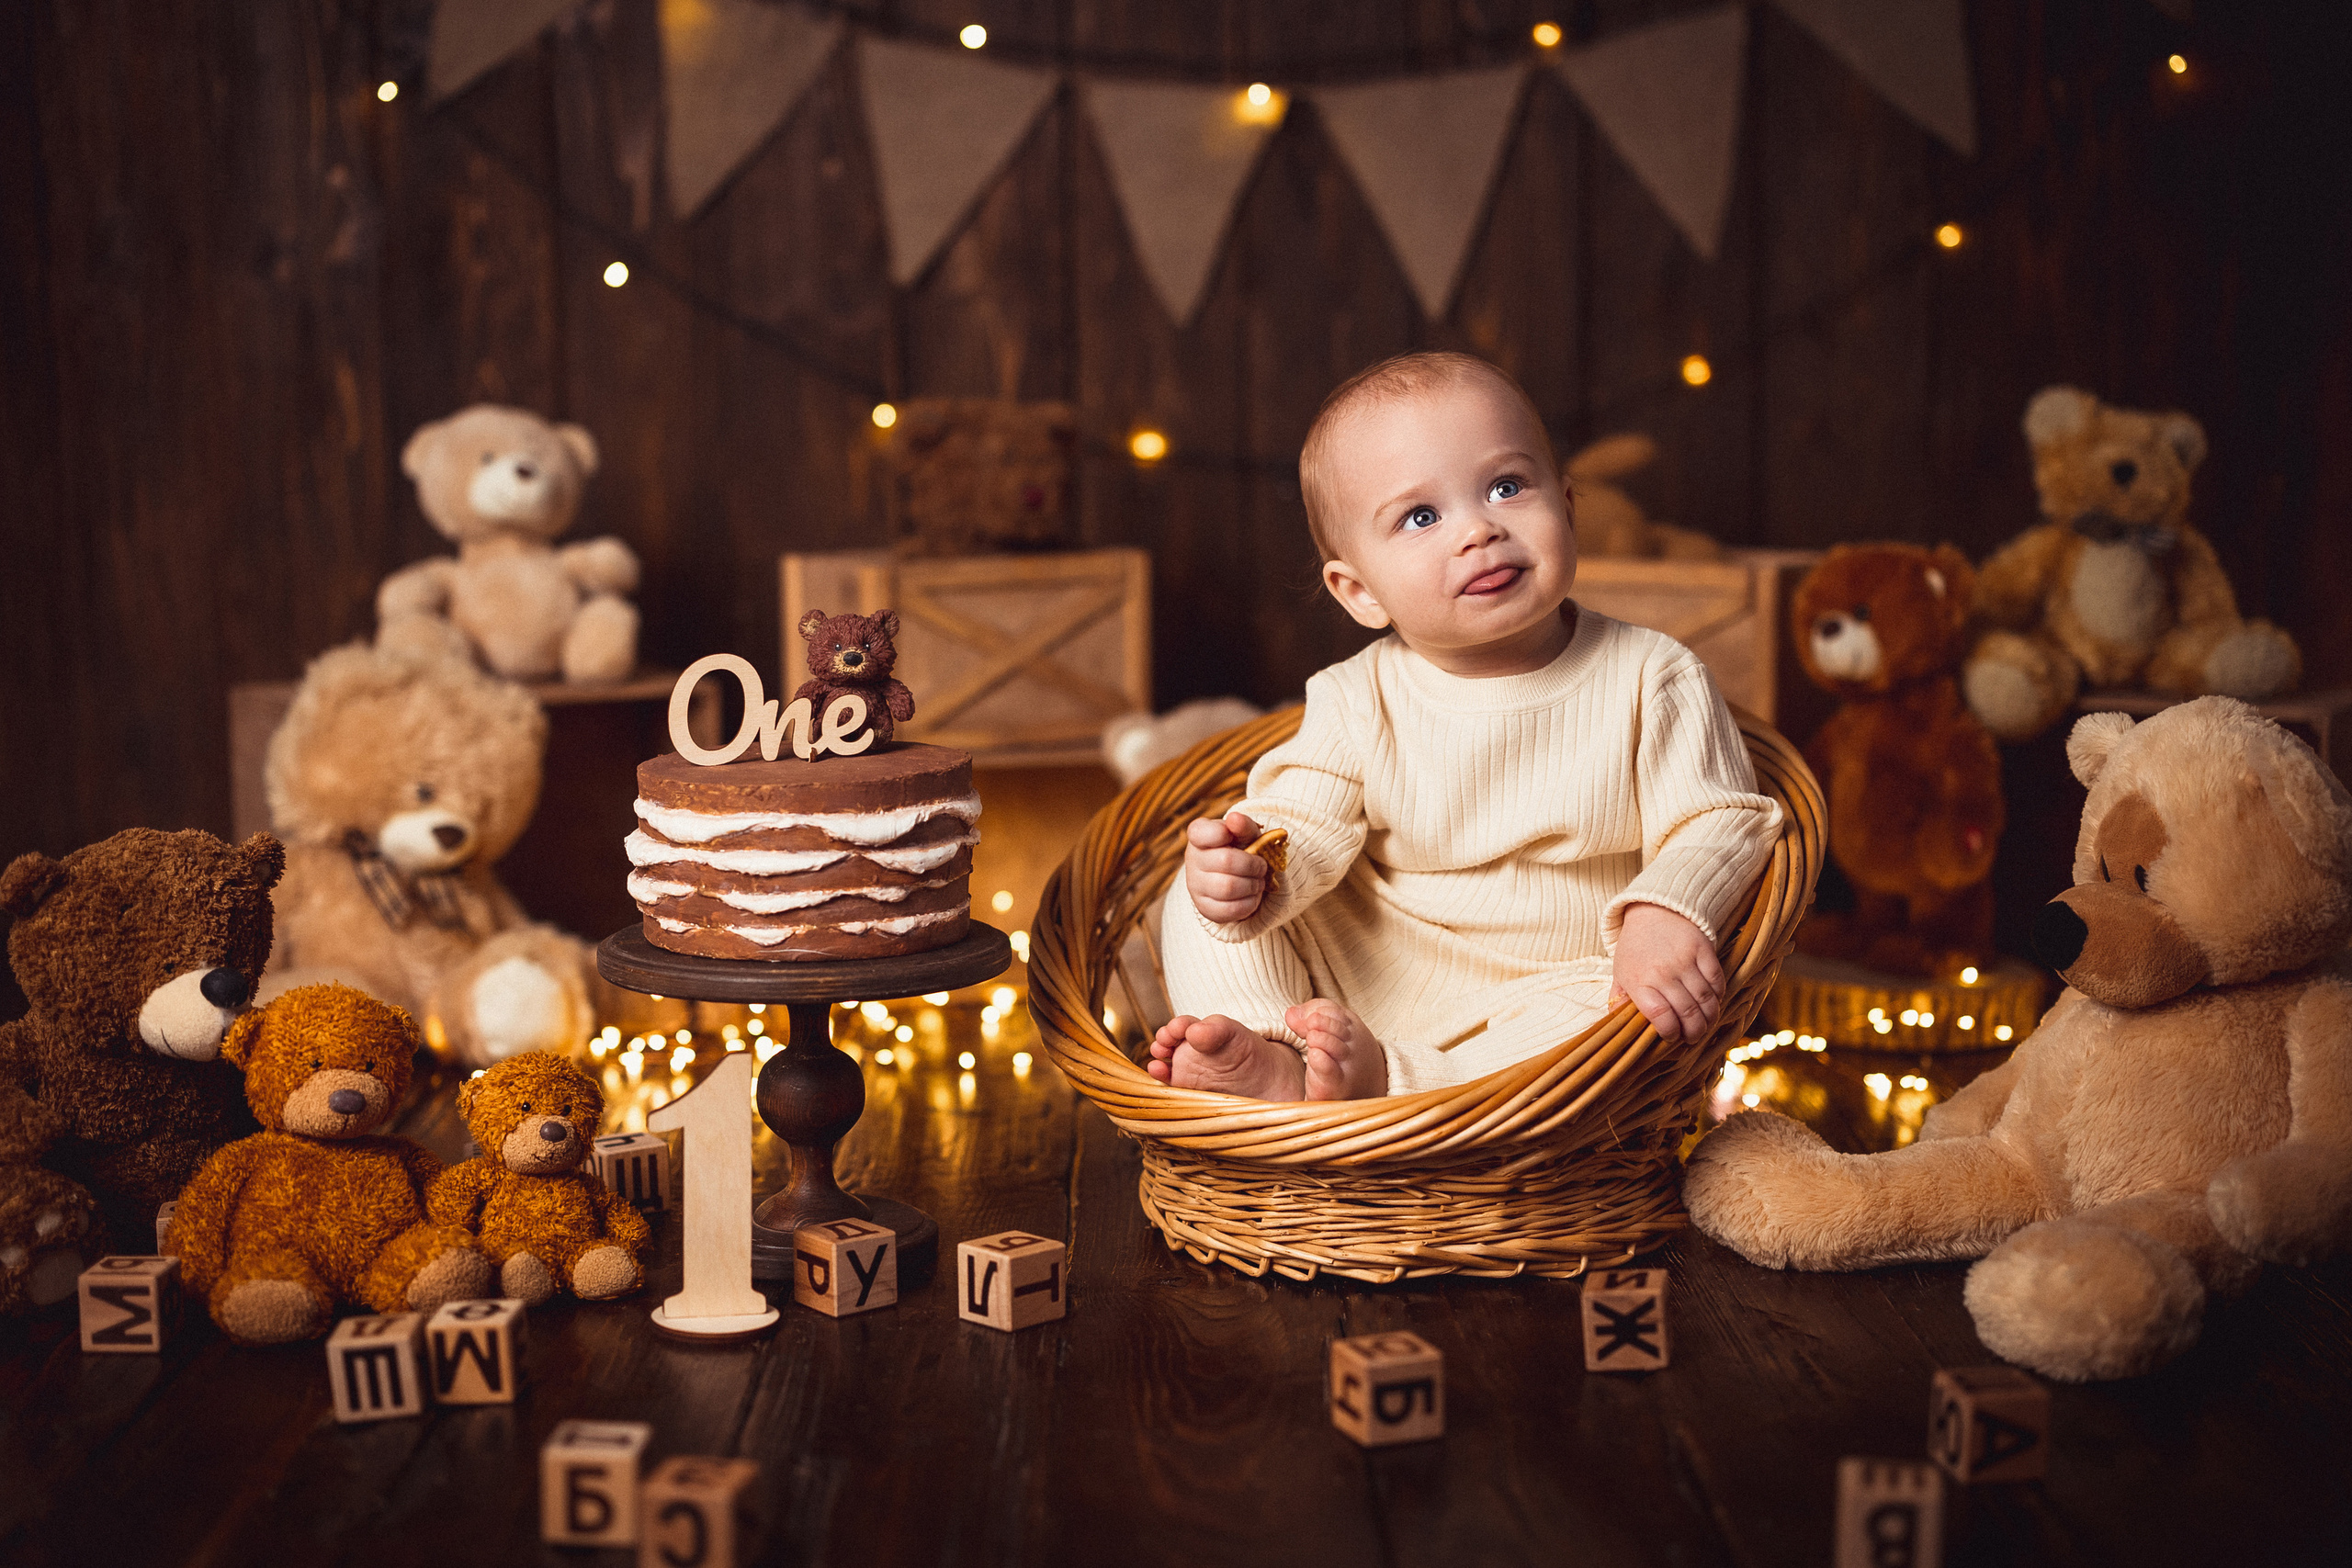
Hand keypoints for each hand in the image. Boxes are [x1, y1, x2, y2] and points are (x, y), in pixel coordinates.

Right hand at [1184, 811, 1269, 923]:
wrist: (1237, 875)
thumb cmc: (1241, 848)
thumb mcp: (1245, 833)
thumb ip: (1243, 825)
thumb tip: (1234, 819)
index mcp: (1198, 835)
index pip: (1201, 832)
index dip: (1223, 834)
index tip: (1234, 837)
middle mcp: (1192, 860)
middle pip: (1226, 862)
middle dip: (1253, 865)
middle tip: (1261, 867)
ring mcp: (1195, 886)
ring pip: (1228, 888)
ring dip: (1253, 885)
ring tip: (1258, 882)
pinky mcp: (1204, 908)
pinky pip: (1230, 910)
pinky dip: (1250, 903)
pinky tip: (1252, 895)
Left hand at [1611, 903, 1724, 1043]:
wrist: (1654, 908)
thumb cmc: (1635, 946)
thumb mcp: (1620, 972)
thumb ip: (1620, 1000)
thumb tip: (1619, 1026)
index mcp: (1639, 981)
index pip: (1661, 1017)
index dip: (1670, 1033)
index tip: (1673, 1037)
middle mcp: (1662, 972)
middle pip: (1687, 1013)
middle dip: (1694, 1032)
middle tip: (1694, 1037)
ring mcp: (1685, 961)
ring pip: (1705, 1000)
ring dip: (1709, 1018)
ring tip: (1705, 1024)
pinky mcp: (1703, 950)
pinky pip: (1717, 981)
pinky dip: (1718, 996)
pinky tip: (1713, 1001)